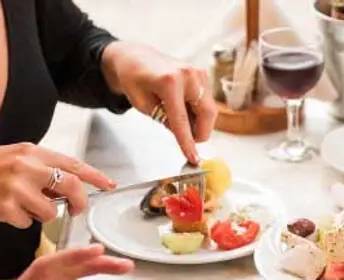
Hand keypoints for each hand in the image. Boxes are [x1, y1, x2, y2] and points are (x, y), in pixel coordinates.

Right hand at [0, 144, 114, 227]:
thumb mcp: (14, 158)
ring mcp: (17, 187)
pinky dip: (20, 222)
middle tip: (77, 210)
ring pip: (51, 211)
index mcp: (31, 152)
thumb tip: (68, 188)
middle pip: (71, 186)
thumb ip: (42, 169)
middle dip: (80, 202)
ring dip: (42, 215)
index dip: (95, 176)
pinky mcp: (6, 207)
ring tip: (22, 207)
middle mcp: (27, 166)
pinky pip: (27, 223)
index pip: (73, 164)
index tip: (109, 185)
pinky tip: (5, 212)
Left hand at [101, 42, 217, 163]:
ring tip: (179, 119)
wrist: (134, 57)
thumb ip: (164, 120)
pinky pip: (206, 100)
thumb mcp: (142, 105)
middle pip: (207, 113)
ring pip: (209, 109)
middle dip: (201, 132)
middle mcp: (188, 75)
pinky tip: (183, 108)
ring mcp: (198, 72)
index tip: (194, 158)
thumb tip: (184, 134)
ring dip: (198, 121)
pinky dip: (198, 111)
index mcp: (169, 81)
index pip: (182, 120)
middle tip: (190, 142)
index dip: (188, 142)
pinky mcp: (202, 74)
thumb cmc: (134, 79)